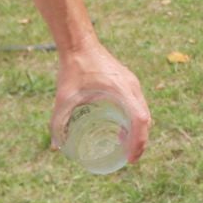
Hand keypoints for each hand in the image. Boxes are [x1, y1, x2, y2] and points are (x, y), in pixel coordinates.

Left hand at [52, 43, 150, 164]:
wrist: (80, 44)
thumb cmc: (73, 70)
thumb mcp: (64, 98)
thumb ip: (58, 122)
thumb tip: (56, 146)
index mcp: (122, 91)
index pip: (140, 120)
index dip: (138, 141)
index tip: (130, 158)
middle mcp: (132, 88)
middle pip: (146, 118)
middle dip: (141, 140)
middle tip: (130, 158)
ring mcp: (132, 84)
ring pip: (143, 111)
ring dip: (139, 130)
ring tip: (126, 146)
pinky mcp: (128, 81)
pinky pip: (138, 104)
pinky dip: (135, 119)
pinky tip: (122, 127)